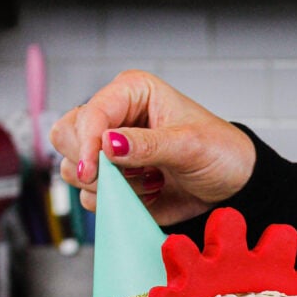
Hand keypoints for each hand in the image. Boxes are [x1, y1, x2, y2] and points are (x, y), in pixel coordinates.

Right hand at [49, 70, 255, 224]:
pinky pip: (91, 196)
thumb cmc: (219, 152)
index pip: (89, 113)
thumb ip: (148, 145)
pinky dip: (114, 202)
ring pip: (72, 169)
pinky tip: (147, 194)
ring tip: (148, 181)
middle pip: (65, 136)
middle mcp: (114, 119)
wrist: (232, 186)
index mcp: (131, 94)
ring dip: (106, 186)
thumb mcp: (190, 145)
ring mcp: (109, 153)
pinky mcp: (113, 182)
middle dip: (89, 163)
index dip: (85, 142)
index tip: (92, 171)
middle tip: (122, 177)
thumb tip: (108, 144)